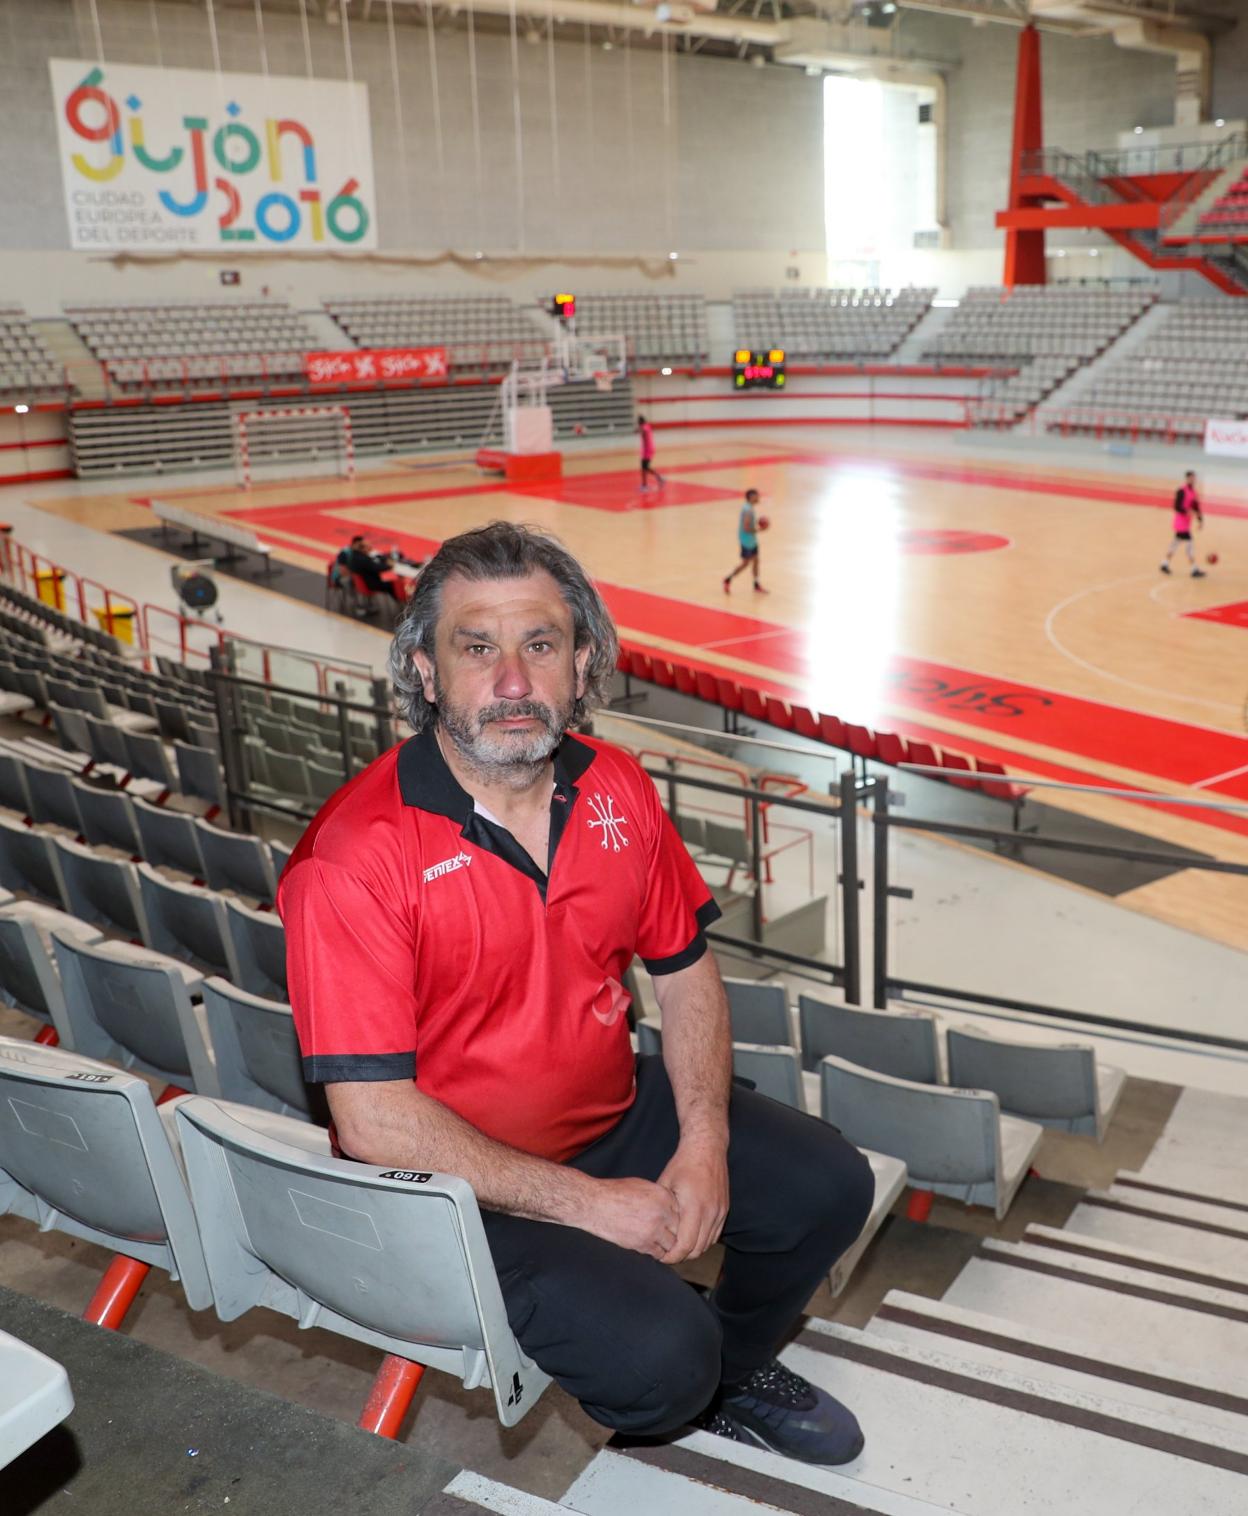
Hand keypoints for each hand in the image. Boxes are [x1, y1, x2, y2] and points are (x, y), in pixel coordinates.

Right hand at [580, 1176, 680, 1259]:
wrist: (595, 1204)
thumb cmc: (616, 1192)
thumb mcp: (642, 1186)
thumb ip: (660, 1197)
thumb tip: (671, 1207)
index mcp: (663, 1196)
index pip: (682, 1211)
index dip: (675, 1217)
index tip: (671, 1221)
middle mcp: (662, 1213)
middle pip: (680, 1229)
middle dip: (674, 1232)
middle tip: (670, 1235)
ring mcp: (653, 1230)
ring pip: (672, 1244)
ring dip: (667, 1244)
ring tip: (662, 1243)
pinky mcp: (643, 1244)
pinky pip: (658, 1253)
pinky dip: (656, 1252)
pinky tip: (650, 1246)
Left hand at [656, 1138, 728, 1263]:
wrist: (707, 1148)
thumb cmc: (682, 1164)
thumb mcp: (665, 1184)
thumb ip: (663, 1209)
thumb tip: (653, 1230)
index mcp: (694, 1206)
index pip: (686, 1244)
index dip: (673, 1256)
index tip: (662, 1257)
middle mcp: (710, 1212)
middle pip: (697, 1249)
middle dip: (682, 1256)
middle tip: (667, 1254)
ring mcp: (720, 1211)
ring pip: (707, 1244)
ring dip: (693, 1249)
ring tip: (677, 1247)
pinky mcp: (724, 1209)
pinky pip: (714, 1235)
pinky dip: (703, 1241)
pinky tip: (691, 1237)